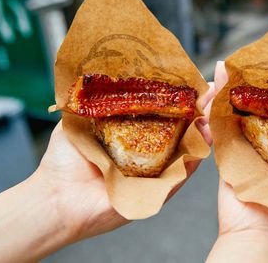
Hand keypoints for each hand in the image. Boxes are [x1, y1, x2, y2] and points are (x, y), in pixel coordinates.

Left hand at [37, 81, 216, 240]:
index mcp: (132, 135)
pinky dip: (195, 158)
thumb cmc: (63, 161)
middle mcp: (147, 153)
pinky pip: (181, 175)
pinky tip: (203, 138)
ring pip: (186, 150)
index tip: (191, 80)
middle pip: (180, 129)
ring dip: (202, 129)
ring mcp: (154, 173)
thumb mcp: (77, 120)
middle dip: (198, 110)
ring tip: (211, 109)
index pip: (161, 113)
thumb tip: (101, 72)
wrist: (55, 197)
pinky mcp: (157, 192)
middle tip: (212, 91)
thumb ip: (91, 98)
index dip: (177, 97)